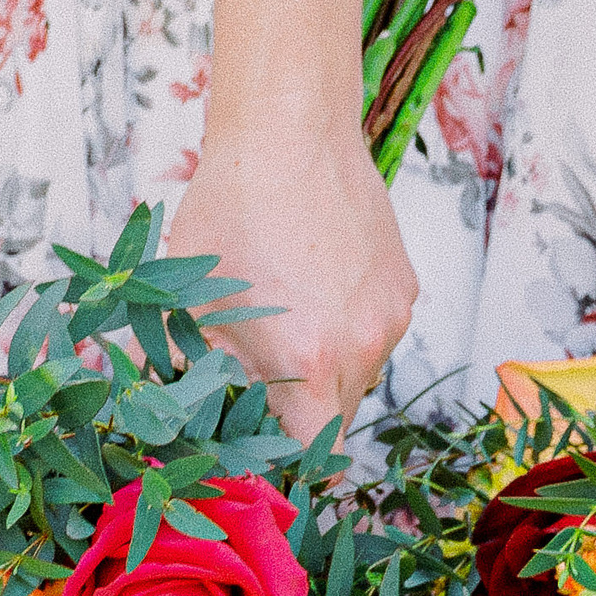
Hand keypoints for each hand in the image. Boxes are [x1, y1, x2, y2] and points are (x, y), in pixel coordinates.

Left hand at [164, 130, 417, 446]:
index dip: (284, 465)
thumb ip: (200, 381)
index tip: (259, 454)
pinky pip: (374, 338)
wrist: (291, 130)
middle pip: (335, 424)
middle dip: (297, 419)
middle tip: (257, 384)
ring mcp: (390, 318)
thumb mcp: (193, 309)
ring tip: (286, 326)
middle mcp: (361, 349)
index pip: (314, 458)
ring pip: (357, 381)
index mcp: (308, 365)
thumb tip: (190, 430)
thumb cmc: (230, 215)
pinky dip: (345, 333)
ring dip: (322, 374)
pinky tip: (312, 294)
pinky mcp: (404, 288)